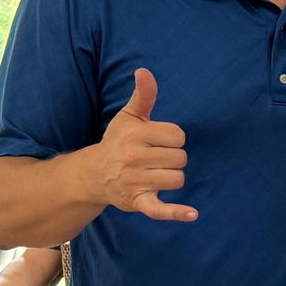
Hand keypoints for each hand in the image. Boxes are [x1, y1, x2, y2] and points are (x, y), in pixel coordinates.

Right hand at [94, 68, 194, 220]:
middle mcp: (133, 157)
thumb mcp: (128, 117)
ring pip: (177, 179)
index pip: (178, 136)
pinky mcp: (137, 201)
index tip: (158, 142)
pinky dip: (176, 213)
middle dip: (172, 159)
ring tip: (154, 174)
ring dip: (171, 178)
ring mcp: (135, 181)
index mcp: (135, 135)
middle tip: (154, 159)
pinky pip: (160, 209)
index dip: (173, 139)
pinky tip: (192, 214)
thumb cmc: (118, 142)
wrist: (93, 174)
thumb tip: (144, 71)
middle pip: (181, 158)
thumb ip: (143, 95)